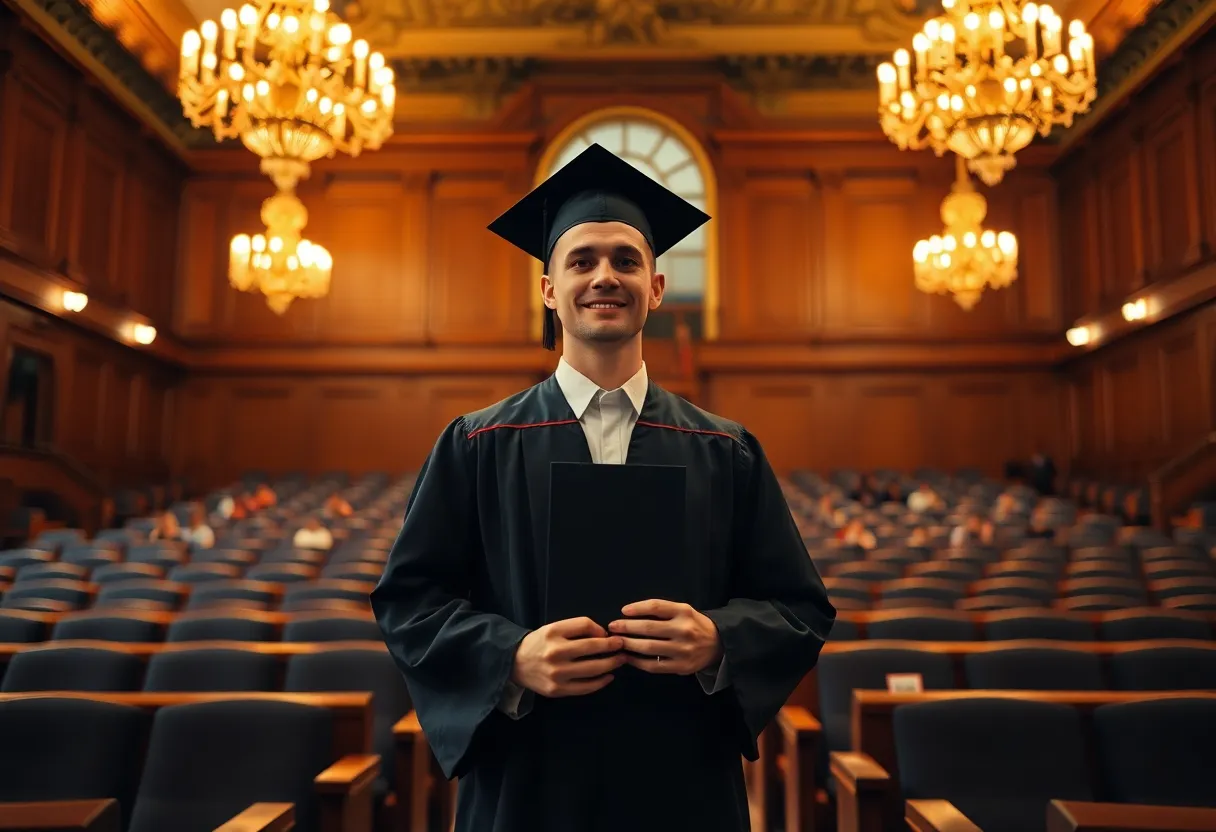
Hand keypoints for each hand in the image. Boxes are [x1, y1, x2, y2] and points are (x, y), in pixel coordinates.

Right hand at [511, 617, 625, 697]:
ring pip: (592, 669)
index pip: (585, 625)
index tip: (607, 633)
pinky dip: (601, 682)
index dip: (600, 629)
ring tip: (620, 660)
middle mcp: (555, 652)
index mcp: (553, 632)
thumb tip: (603, 634)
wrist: (514, 664)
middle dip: (612, 646)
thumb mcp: (553, 629)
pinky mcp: (557, 690)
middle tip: (623, 645)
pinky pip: (585, 687)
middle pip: (592, 647)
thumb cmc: (539, 644)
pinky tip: (608, 677)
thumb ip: (576, 629)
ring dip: (611, 664)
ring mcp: (557, 673)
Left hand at [608, 600, 722, 675]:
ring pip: (648, 648)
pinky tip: (628, 657)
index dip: (637, 608)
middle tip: (612, 627)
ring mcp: (682, 650)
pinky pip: (653, 665)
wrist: (718, 645)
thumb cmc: (694, 625)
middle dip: (627, 627)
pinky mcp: (680, 667)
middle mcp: (683, 630)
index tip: (623, 611)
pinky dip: (637, 661)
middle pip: (649, 628)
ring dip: (629, 644)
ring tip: (617, 642)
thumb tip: (630, 613)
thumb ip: (662, 610)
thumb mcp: (684, 610)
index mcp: (684, 612)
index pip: (656, 606)